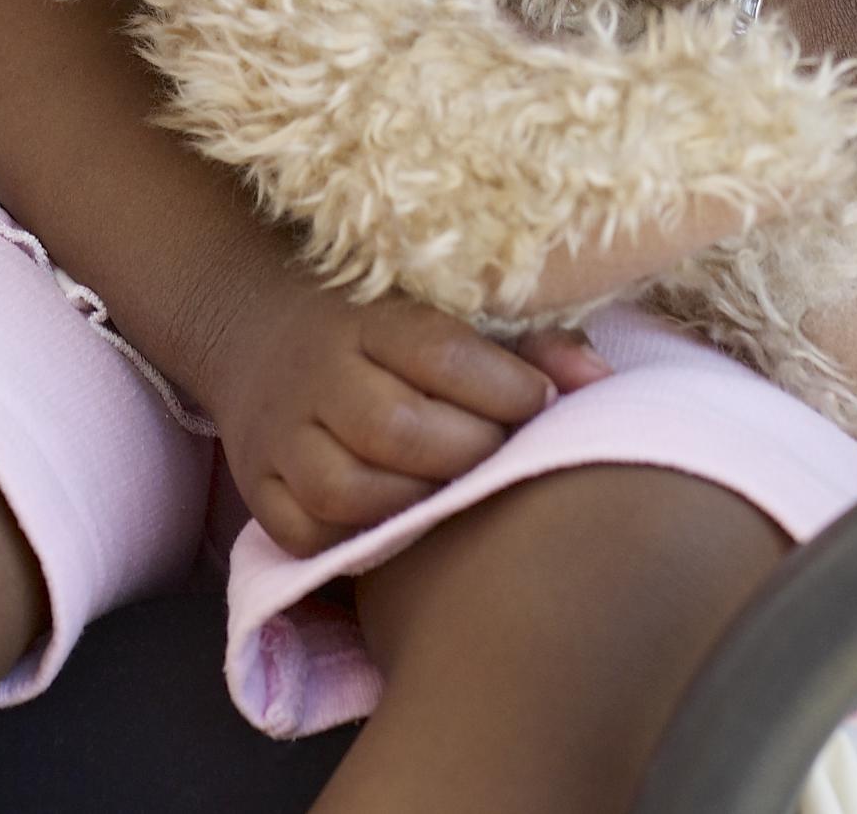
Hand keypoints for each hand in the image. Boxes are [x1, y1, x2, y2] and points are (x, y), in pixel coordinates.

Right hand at [200, 280, 603, 557]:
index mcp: (365, 319)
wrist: (258, 332)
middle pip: (392, 426)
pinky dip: (355, 542)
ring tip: (454, 498)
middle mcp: (314, 374)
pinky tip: (397, 527)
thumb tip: (599, 381)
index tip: (539, 401)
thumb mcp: (441, 315)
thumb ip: (527, 346)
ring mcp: (278, 435)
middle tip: (501, 459)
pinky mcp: (257, 488)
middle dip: (467, 452)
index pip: (438, 353)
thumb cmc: (380, 333)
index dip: (503, 386)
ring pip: (343, 489)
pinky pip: (303, 534)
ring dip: (415, 504)